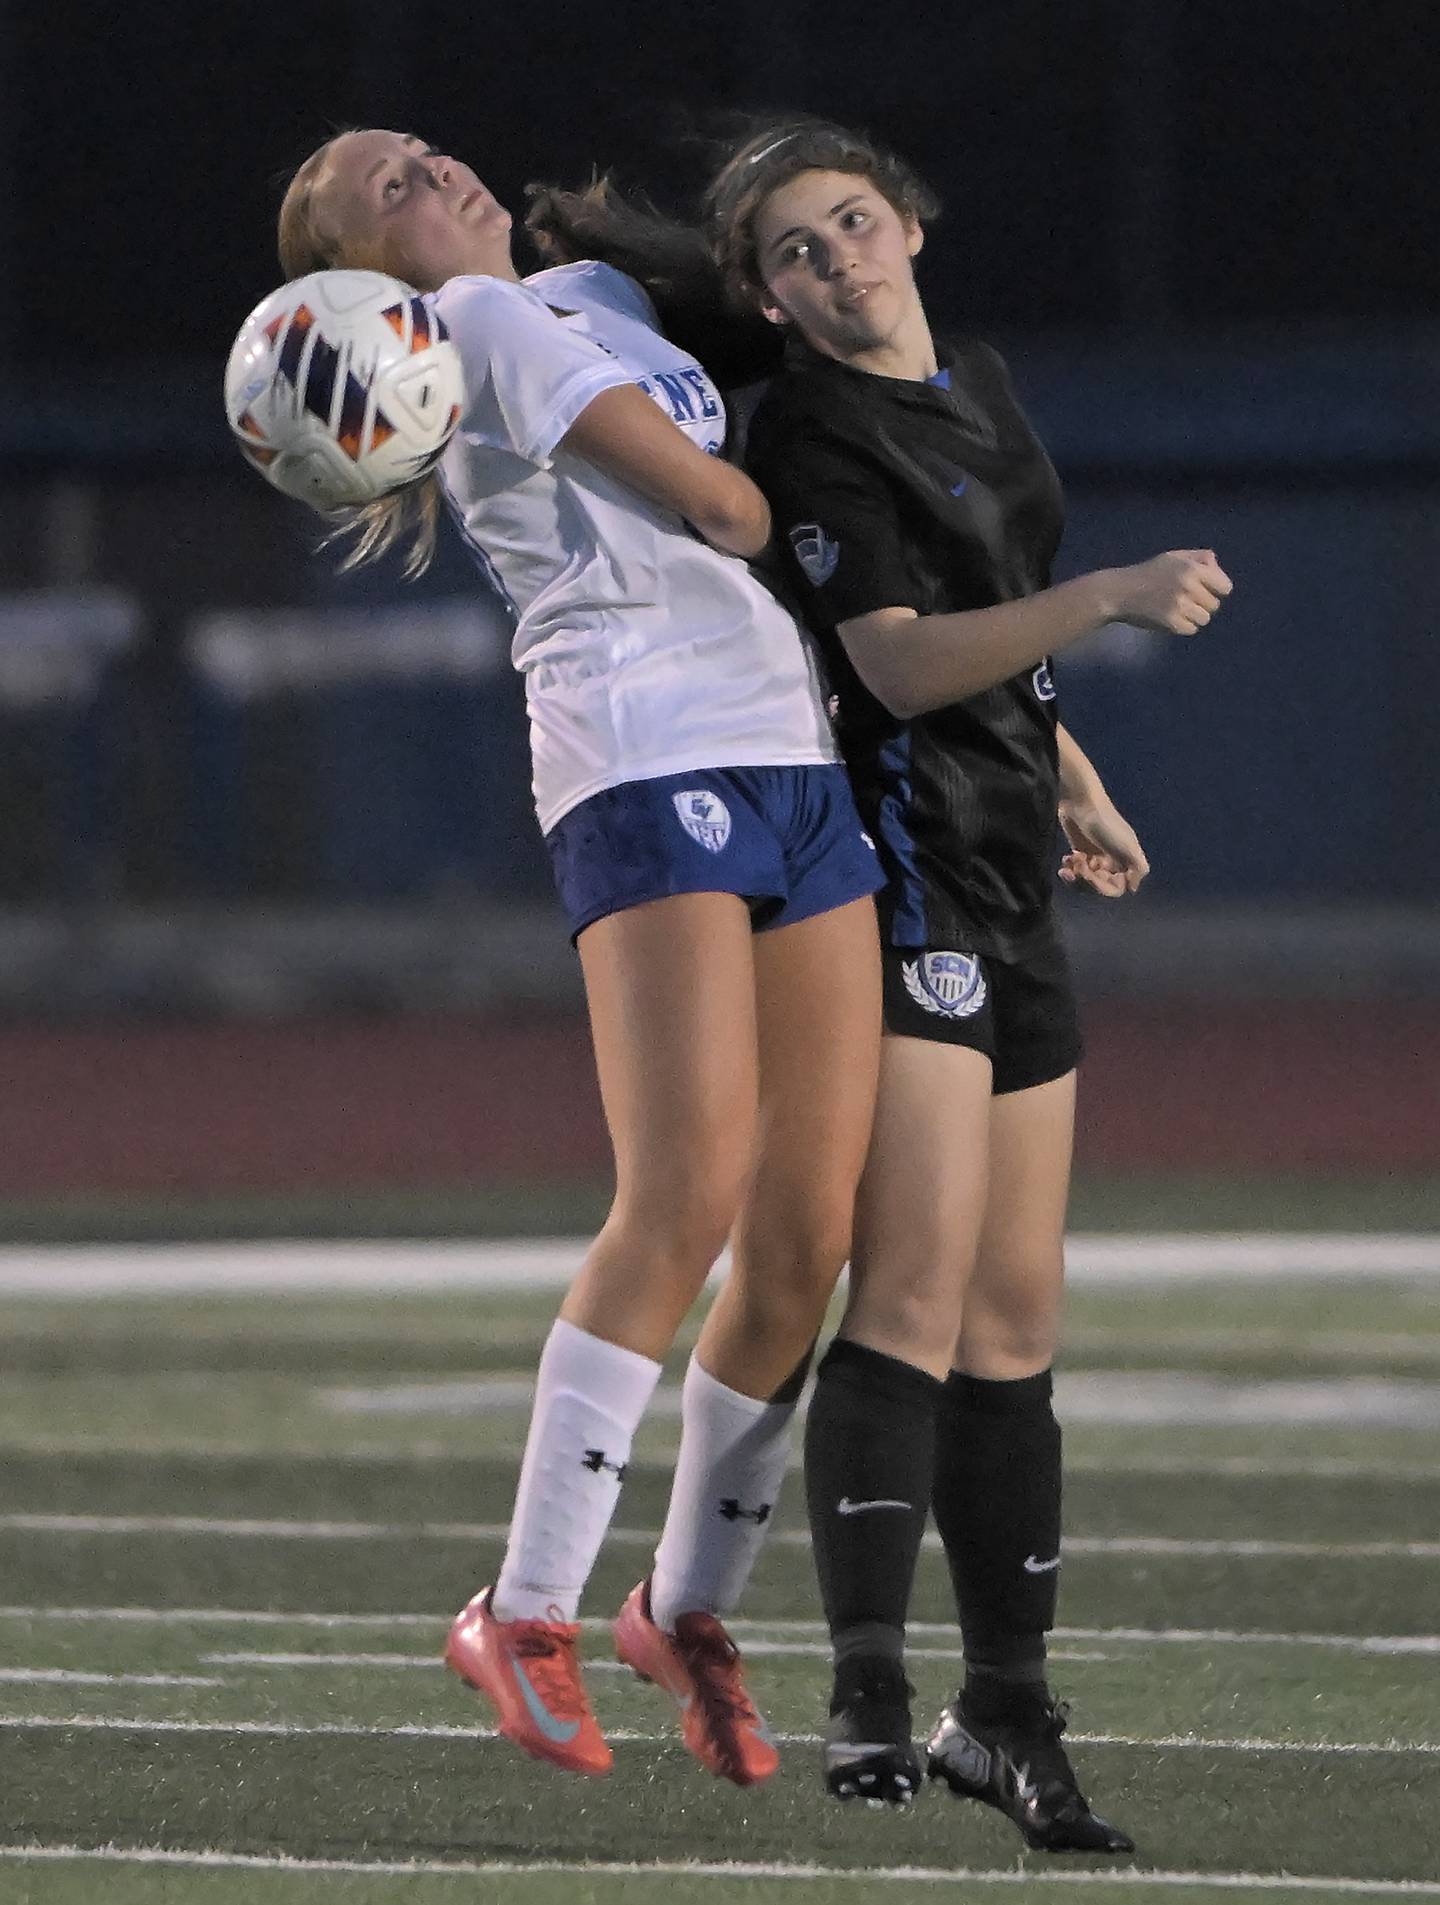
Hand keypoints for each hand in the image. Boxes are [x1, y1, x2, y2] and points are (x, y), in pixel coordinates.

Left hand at [1058, 797, 1149, 897]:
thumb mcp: (1128, 845)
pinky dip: (1070, 869)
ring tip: (1070, 861)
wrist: (1080, 800)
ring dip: (1075, 876)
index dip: (1103, 886)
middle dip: (1086, 879)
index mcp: (1126, 861)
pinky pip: (1076, 872)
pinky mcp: (1080, 851)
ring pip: (1085, 881)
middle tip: (1079, 864)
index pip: (1116, 888)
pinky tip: (1066, 858)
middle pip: (1099, 886)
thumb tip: (1133, 889)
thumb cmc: (1105, 822)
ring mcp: (1095, 857)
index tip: (1093, 873)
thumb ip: (1138, 867)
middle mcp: (1112, 861)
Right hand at [1110, 549, 1231, 634]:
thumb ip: (1199, 558)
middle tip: (1184, 600)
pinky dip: (1182, 626)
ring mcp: (1180, 605)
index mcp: (1192, 568)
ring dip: (1193, 617)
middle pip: (1214, 605)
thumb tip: (1217, 569)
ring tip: (1177, 610)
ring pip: (1204, 619)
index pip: (1225, 587)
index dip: (1216, 590)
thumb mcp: (1174, 557)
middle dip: (1202, 604)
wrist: (1120, 592)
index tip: (1204, 591)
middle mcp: (1189, 585)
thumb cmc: (1148, 573)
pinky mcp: (1171, 622)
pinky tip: (1169, 618)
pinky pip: (1191, 629)